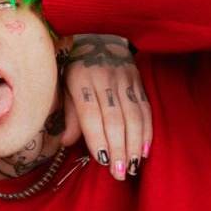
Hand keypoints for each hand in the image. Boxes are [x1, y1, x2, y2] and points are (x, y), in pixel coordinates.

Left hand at [61, 34, 151, 179]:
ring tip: (132, 166)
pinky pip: (145, 109)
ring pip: (132, 116)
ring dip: (134, 144)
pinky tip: (145, 150)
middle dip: (117, 148)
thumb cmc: (75, 69)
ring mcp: (123, 79)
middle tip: (119, 172)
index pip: (90, 113)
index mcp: (79, 79)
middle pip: (113, 119)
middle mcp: (103, 78)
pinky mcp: (138, 81)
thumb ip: (69, 114)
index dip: (97, 137)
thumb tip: (66, 142)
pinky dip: (147, 131)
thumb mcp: (64, 86)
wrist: (97, 37)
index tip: (102, 160)